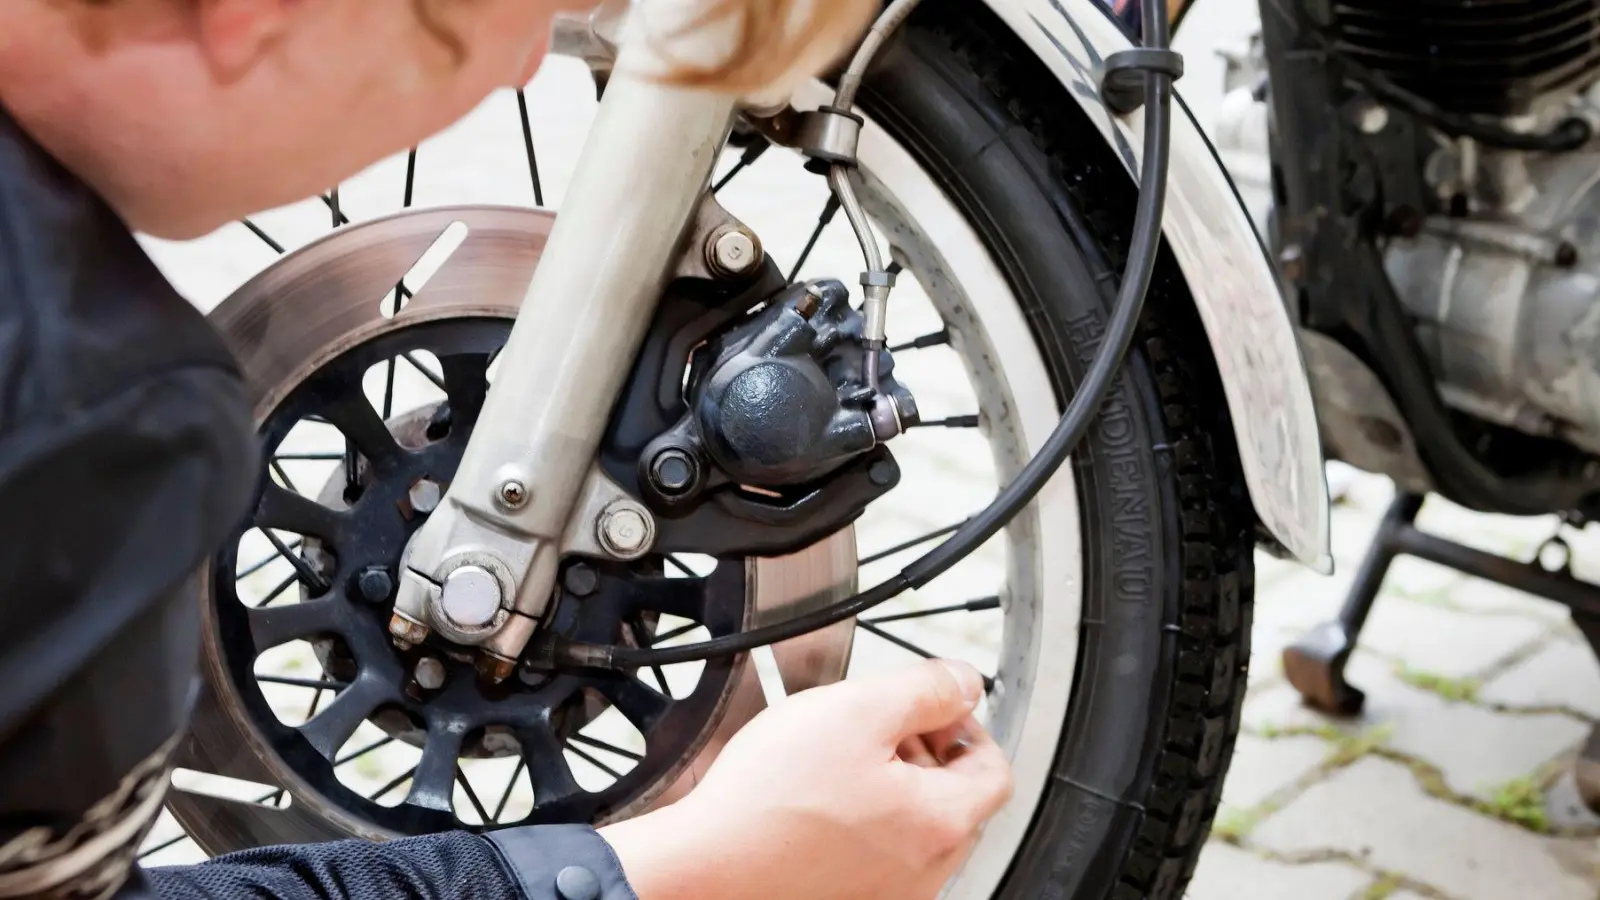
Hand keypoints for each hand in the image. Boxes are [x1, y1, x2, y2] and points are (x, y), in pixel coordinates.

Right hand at [599, 659, 1012, 899]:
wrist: (704, 865)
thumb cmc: (770, 800)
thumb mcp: (858, 710)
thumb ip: (926, 689)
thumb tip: (964, 683)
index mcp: (941, 822)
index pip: (994, 767)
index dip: (964, 724)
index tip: (930, 706)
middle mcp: (925, 870)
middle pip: (955, 799)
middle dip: (924, 751)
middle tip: (876, 726)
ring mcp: (888, 894)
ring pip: (914, 826)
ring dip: (891, 785)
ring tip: (839, 759)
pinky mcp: (849, 898)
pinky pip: (877, 854)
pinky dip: (860, 821)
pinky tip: (816, 799)